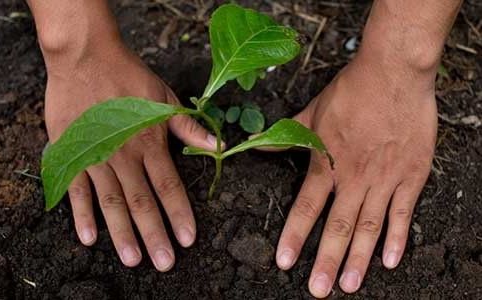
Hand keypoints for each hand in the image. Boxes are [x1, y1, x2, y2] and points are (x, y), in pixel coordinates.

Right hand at [43, 42, 216, 271]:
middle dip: (154, 235)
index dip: (180, 215)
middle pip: (142, 203)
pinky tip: (89, 237)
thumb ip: (188, 127)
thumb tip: (218, 144)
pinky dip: (82, 214)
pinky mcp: (71, 154)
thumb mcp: (165, 98)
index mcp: (150, 143)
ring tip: (133, 259)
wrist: (85, 57)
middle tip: (163, 263)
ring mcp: (96, 157)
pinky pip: (77, 189)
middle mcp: (124, 156)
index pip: (169, 187)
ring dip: (122, 233)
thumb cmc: (129, 75)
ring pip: (112, 202)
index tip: (188, 240)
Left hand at [276, 55, 436, 295]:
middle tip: (318, 290)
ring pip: (369, 226)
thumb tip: (255, 144)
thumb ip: (285, 135)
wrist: (393, 72)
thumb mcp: (311, 111)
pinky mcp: (410, 175)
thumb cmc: (352, 90)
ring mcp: (384, 179)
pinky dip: (397, 238)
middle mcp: (354, 177)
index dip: (294, 236)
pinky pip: (403, 213)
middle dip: (325, 260)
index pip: (306, 207)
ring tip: (348, 284)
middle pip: (338, 226)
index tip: (284, 261)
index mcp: (327, 162)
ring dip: (358, 259)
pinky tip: (390, 261)